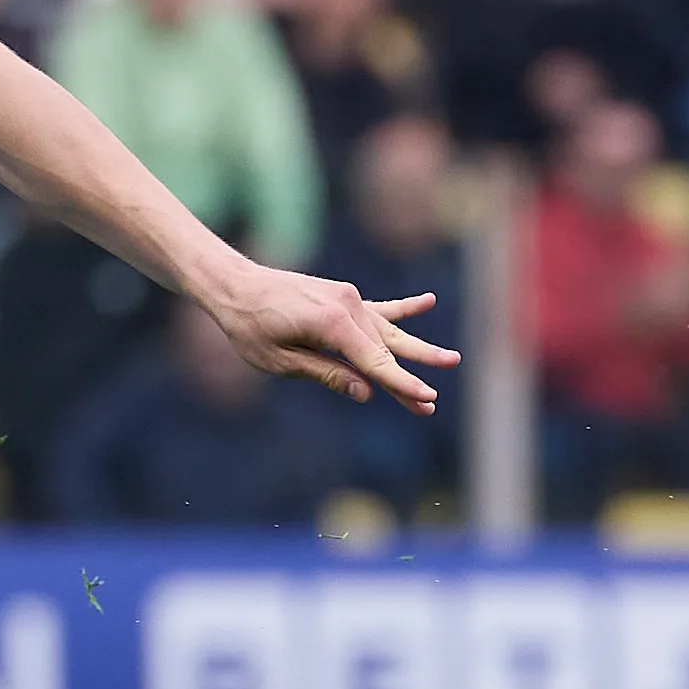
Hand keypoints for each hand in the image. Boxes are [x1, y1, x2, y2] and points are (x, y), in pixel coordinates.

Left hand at [206, 273, 453, 411]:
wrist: (235, 285)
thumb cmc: (251, 327)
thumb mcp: (282, 361)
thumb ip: (327, 374)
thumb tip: (365, 391)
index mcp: (332, 323)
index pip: (375, 362)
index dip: (401, 384)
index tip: (426, 399)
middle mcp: (347, 306)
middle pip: (386, 350)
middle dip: (409, 378)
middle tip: (432, 404)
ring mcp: (348, 297)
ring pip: (387, 332)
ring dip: (415, 350)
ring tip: (452, 359)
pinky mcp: (343, 296)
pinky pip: (378, 307)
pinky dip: (404, 308)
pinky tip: (428, 301)